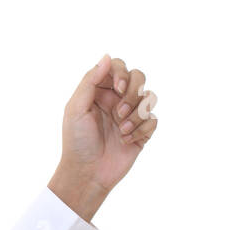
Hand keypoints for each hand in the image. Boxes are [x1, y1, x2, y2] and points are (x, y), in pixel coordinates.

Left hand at [49, 54, 159, 220]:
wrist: (87, 173)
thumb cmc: (76, 142)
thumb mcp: (76, 109)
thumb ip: (90, 81)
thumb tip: (106, 56)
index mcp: (99, 91)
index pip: (118, 67)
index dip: (122, 73)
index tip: (118, 88)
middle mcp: (116, 100)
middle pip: (138, 77)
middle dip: (133, 92)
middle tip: (119, 112)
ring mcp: (130, 115)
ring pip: (149, 97)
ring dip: (137, 112)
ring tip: (122, 129)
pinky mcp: (142, 131)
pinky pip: (153, 119)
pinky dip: (141, 129)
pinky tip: (127, 140)